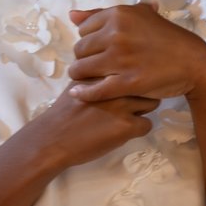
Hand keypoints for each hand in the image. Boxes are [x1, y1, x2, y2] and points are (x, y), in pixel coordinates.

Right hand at [34, 84, 156, 166]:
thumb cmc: (63, 113)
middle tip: (129, 104)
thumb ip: (97, 78)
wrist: (53, 138)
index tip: (128, 85)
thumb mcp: (78, 85)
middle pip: (146, 83)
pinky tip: (123, 132)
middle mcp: (115, 84)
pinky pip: (147, 125)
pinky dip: (138, 129)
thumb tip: (111, 73)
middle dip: (141, 93)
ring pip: (152, 102)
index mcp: (103, 72)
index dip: (133, 77)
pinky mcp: (127, 126)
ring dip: (143, 110)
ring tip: (127, 118)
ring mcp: (123, 105)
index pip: (132, 66)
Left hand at [68, 5, 205, 105]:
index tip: (98, 50)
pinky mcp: (127, 83)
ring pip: (81, 69)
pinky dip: (83, 94)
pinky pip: (94, 90)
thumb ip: (102, 15)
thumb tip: (71, 15)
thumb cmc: (167, 38)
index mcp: (119, 14)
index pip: (83, 30)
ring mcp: (121, 59)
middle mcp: (117, 34)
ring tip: (90, 79)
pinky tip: (79, 94)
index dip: (88, 41)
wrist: (194, 62)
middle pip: (79, 50)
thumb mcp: (139, 16)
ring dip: (82, 77)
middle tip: (95, 66)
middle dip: (84, 59)